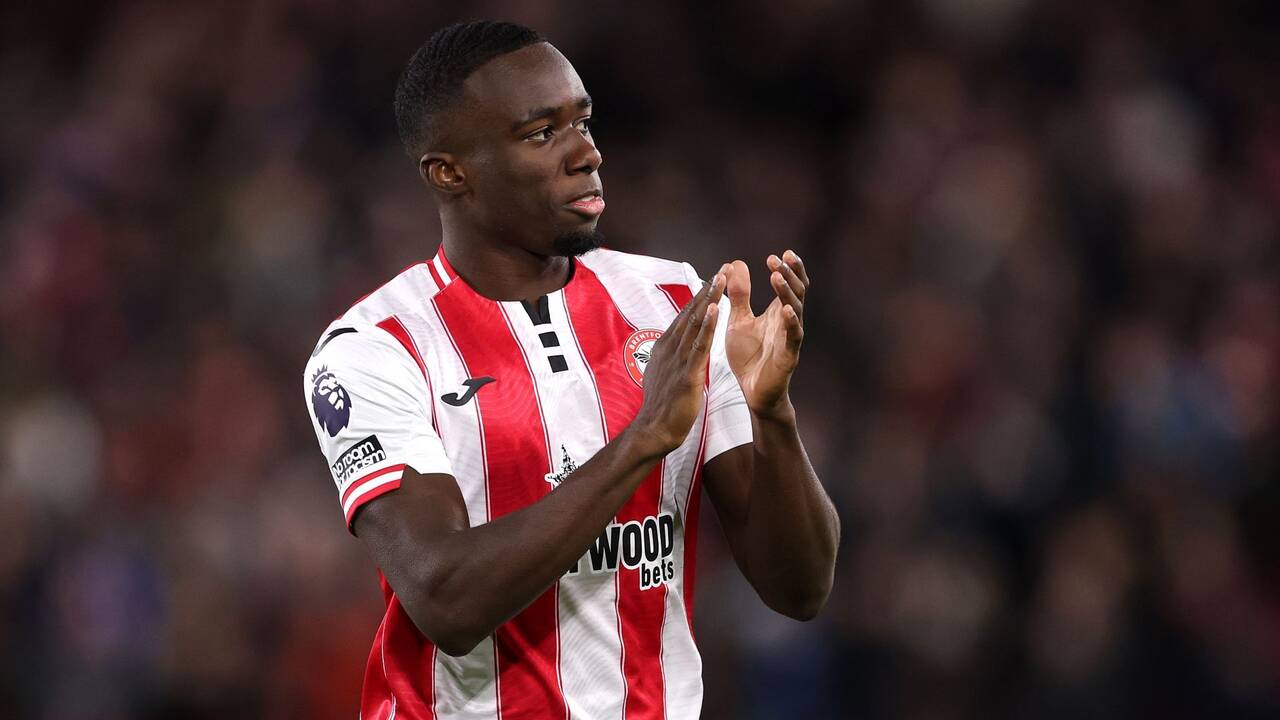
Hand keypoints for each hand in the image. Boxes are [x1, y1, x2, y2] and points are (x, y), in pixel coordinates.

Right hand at [632, 273, 724, 451]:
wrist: (653, 430)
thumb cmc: (661, 406)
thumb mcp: (663, 373)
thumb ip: (668, 357)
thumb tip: (669, 347)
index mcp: (666, 346)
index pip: (686, 316)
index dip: (701, 296)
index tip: (715, 278)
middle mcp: (670, 347)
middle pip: (691, 313)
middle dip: (708, 289)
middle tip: (723, 268)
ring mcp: (677, 359)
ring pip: (695, 323)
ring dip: (709, 299)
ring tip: (721, 278)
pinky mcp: (686, 374)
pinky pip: (699, 346)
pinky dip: (707, 326)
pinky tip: (715, 310)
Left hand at [722, 250, 807, 419]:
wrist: (753, 391)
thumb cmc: (749, 356)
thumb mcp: (738, 320)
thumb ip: (738, 295)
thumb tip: (734, 264)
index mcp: (778, 312)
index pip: (790, 284)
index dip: (789, 269)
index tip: (780, 254)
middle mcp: (788, 321)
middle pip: (797, 292)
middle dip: (789, 274)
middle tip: (777, 259)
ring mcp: (790, 338)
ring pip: (795, 310)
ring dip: (787, 292)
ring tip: (777, 276)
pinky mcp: (788, 355)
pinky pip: (793, 336)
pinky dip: (790, 322)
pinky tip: (785, 310)